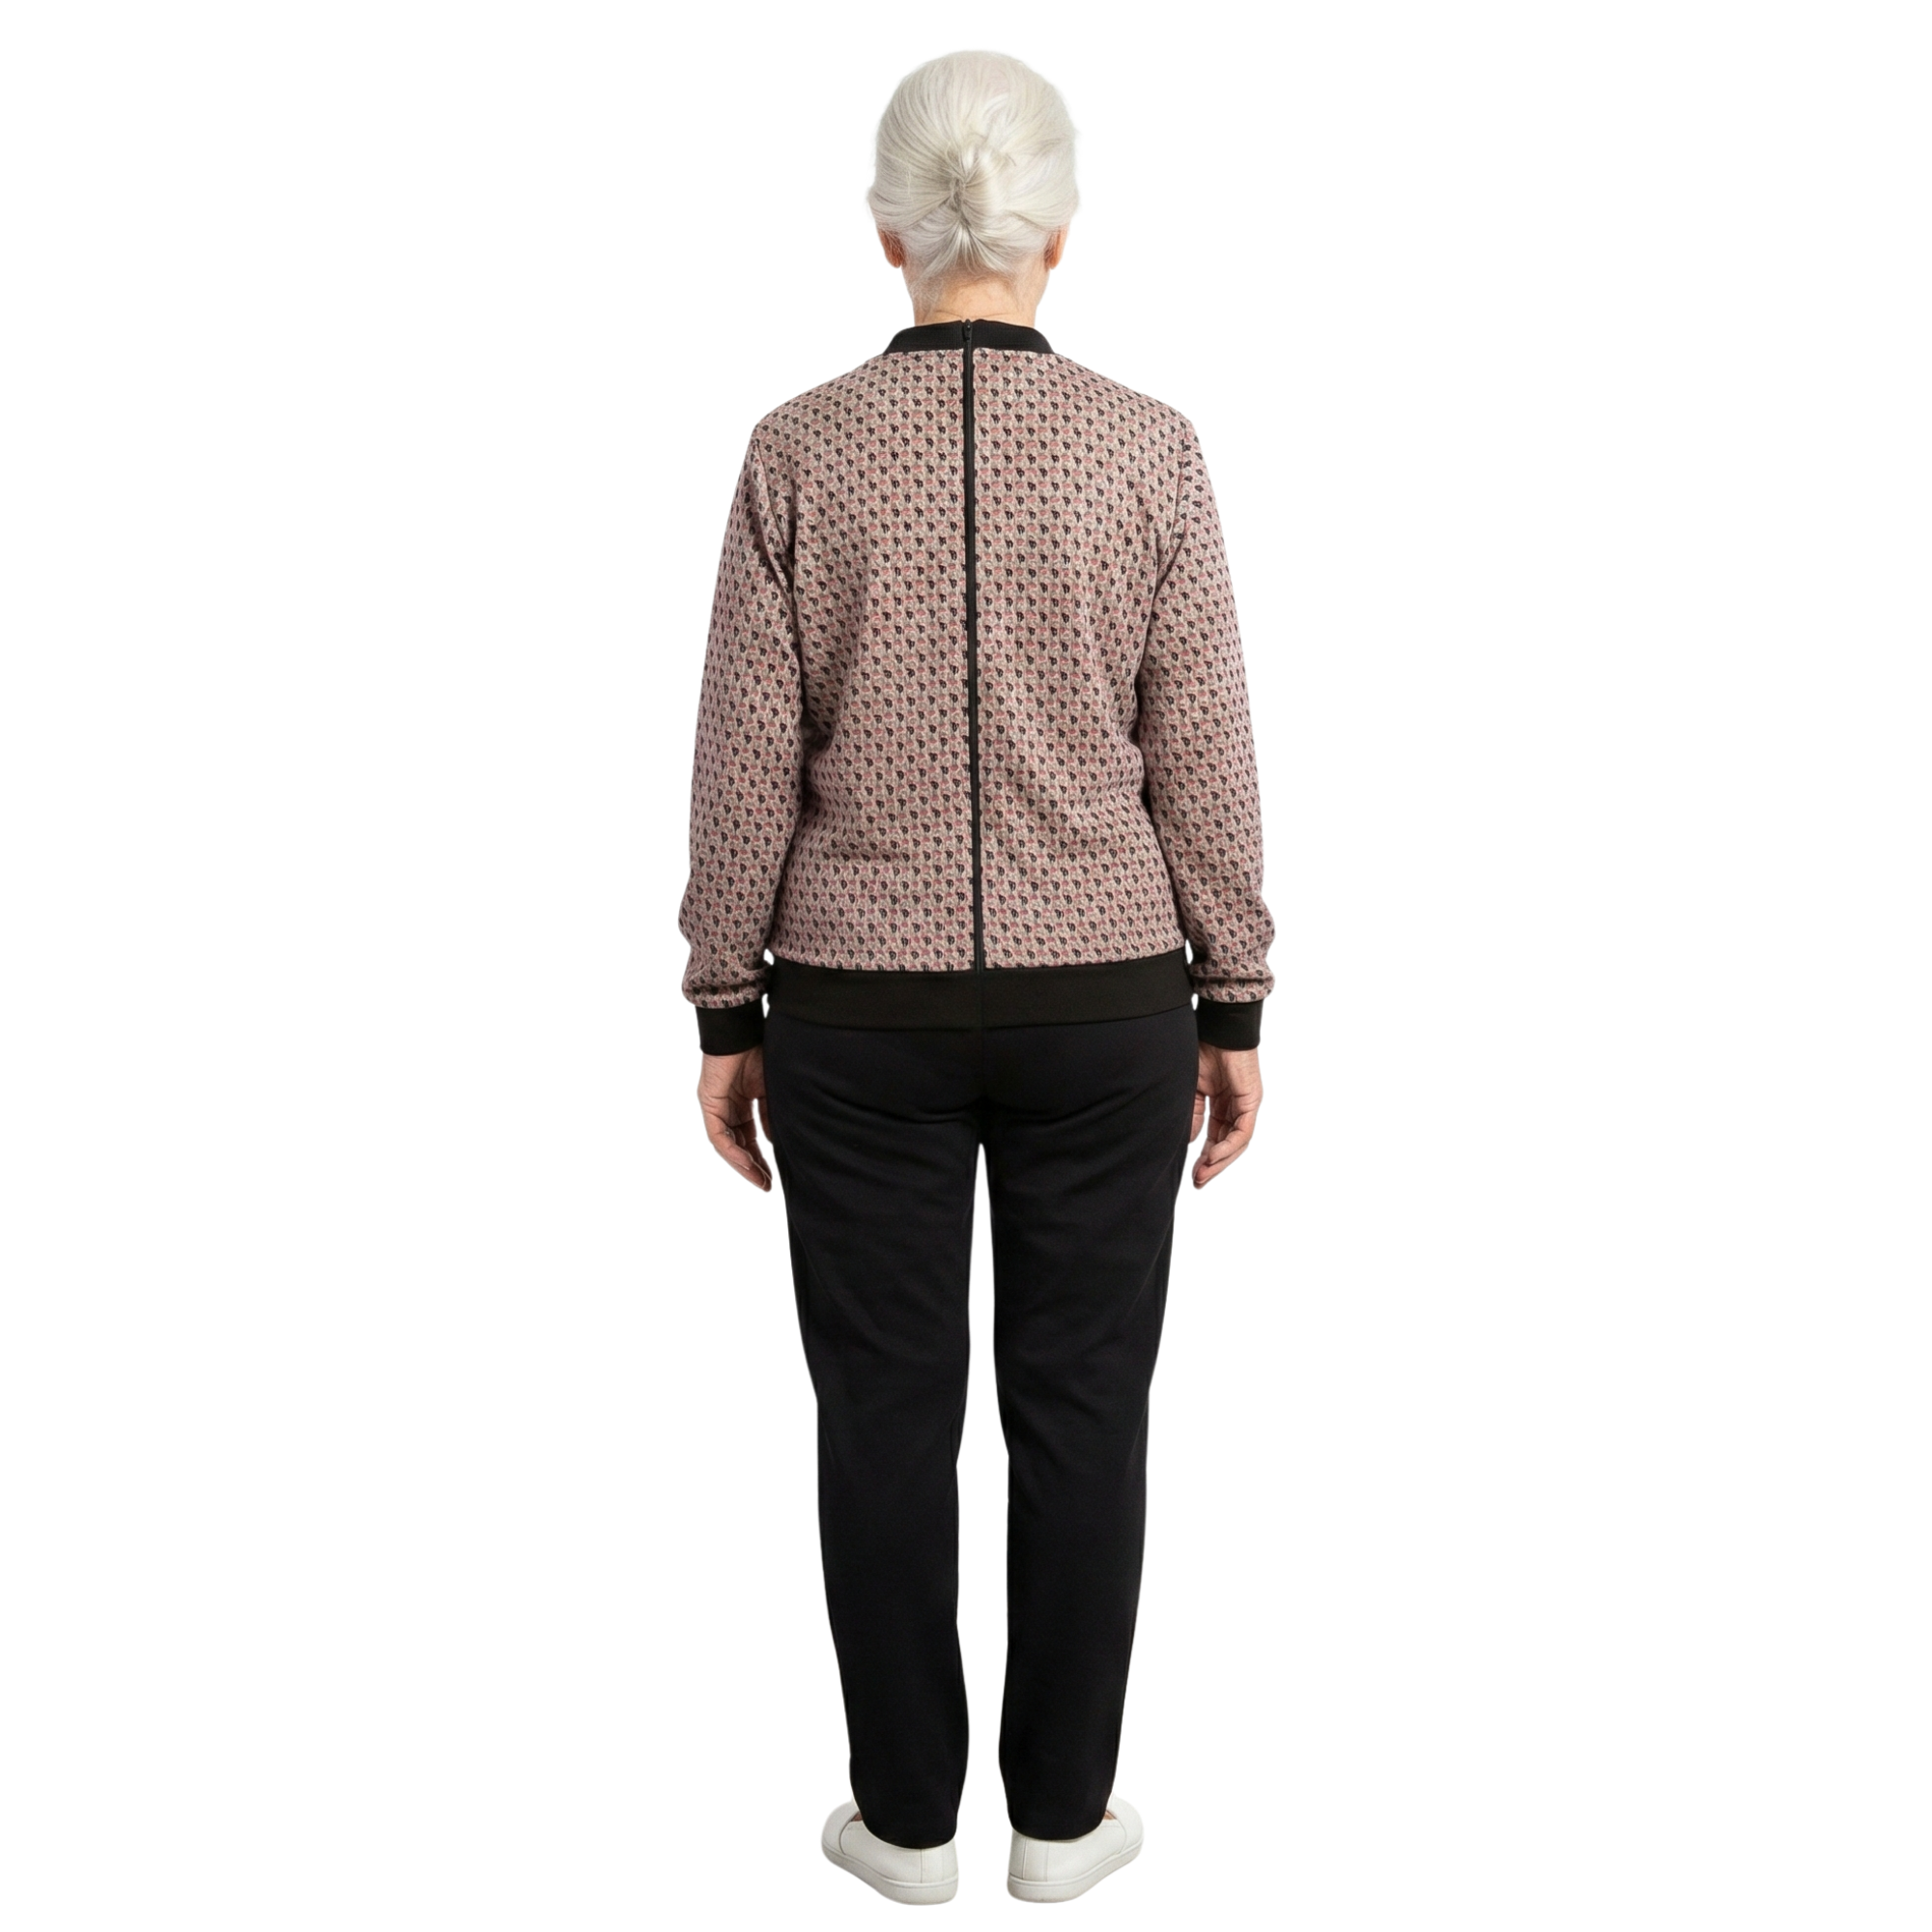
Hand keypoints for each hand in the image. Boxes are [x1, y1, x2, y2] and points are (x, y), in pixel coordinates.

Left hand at [698, 1046, 772, 1190]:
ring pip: (726, 1144)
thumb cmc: (760, 1051)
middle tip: (766, 1185)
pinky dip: (731, 1150)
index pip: (749, 1138)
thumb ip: (771, 1115)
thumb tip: (774, 1142)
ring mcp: (716, 1106)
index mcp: (742, 1103)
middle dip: (752, 1167)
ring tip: (758, 1180)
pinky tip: (745, 1162)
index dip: (760, 1157)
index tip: (772, 1175)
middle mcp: (726, 1108)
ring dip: (742, 1164)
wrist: (743, 1030)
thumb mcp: (770, 1090)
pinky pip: (718, 1135)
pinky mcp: (708, 1103)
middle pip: (737, 1145)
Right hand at [1190, 1044, 1260, 1187]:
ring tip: (1204, 1174)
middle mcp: (1237, 1107)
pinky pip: (1243, 1131)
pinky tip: (1212, 1156)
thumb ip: (1194, 1114)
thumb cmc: (1202, 1050)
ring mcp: (1246, 1105)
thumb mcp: (1192, 1089)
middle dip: (1213, 1165)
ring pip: (1237, 1143)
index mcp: (1223, 1103)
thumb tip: (1191, 1140)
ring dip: (1220, 1161)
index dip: (1205, 1157)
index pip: (1216, 1137)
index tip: (1193, 1174)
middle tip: (1199, 1182)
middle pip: (1228, 1144)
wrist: (1216, 1029)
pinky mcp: (1251, 1101)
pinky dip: (1228, 1145)